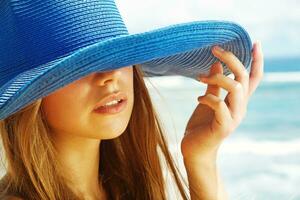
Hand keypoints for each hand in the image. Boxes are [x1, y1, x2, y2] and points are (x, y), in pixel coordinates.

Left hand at [181, 41, 263, 163]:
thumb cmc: (201, 125)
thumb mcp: (207, 100)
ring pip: (236, 89)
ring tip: (199, 78)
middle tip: (214, 49)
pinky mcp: (223, 127)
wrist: (195, 150)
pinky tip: (197, 99)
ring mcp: (233, 118)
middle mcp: (240, 108)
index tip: (255, 43)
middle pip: (244, 78)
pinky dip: (208, 98)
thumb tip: (216, 63)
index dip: (257, 61)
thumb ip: (213, 84)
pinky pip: (220, 106)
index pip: (253, 78)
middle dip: (232, 59)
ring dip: (218, 78)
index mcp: (237, 101)